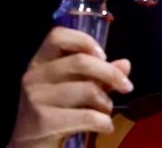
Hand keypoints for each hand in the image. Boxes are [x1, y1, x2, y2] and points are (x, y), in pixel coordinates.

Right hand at [7, 27, 133, 147]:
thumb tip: (125, 64)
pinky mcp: (44, 121)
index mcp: (39, 63)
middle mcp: (34, 76)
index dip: (83, 40)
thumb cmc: (53, 115)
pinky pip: (87, 116)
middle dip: (110, 73)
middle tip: (127, 86)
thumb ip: (98, 77)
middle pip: (80, 61)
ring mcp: (37, 98)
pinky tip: (105, 127)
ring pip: (88, 90)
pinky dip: (104, 122)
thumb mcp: (74, 91)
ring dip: (106, 103)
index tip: (104, 55)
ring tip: (105, 112)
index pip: (57, 36)